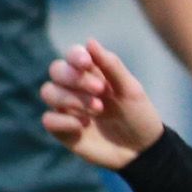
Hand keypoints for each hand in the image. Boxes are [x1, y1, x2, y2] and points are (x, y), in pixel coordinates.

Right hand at [39, 38, 165, 170]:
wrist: (143, 150)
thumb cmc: (138, 115)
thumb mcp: (131, 90)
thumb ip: (112, 66)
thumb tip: (90, 41)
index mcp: (91, 74)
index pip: (72, 56)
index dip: (74, 56)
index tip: (86, 63)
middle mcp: (74, 88)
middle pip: (56, 71)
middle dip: (75, 79)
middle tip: (100, 91)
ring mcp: (66, 108)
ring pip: (48, 92)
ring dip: (71, 99)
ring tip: (97, 110)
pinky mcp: (63, 130)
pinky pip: (48, 119)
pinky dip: (64, 120)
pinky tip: (84, 125)